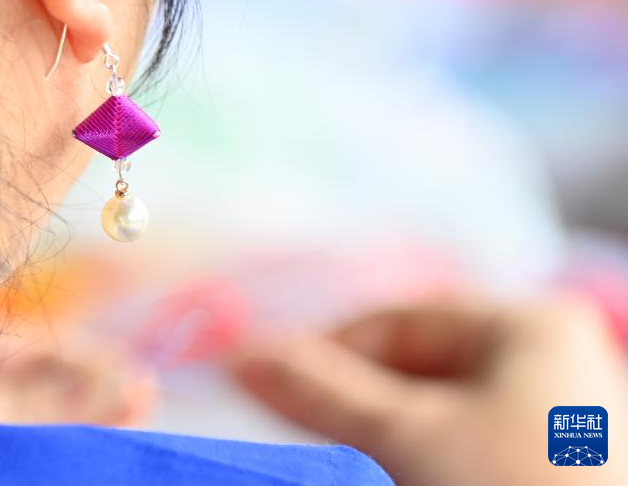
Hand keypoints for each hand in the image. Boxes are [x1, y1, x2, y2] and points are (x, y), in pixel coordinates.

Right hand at [232, 299, 627, 485]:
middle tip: (292, 434)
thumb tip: (238, 355)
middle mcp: (545, 365)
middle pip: (414, 369)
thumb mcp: (408, 439)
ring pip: (433, 416)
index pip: (396, 320)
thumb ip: (321, 392)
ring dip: (375, 437)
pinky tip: (379, 476)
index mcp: (527, 326)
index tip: (262, 388)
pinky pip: (457, 451)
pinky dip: (412, 462)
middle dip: (349, 401)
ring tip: (327, 461)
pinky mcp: (545, 474)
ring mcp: (551, 425)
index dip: (323, 349)